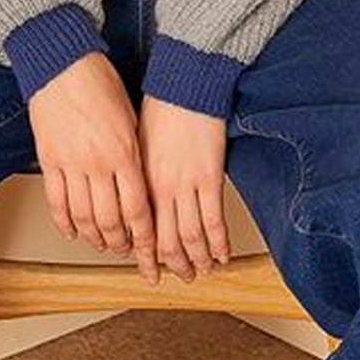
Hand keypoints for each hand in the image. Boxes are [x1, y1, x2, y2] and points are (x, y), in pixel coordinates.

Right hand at [26, 53, 160, 284]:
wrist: (62, 63)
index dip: (144, 236)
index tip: (149, 248)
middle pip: (110, 220)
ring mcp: (70, 164)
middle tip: (126, 250)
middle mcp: (97, 163)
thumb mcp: (131, 120)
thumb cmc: (99, 83)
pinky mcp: (48, 160)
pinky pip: (56, 202)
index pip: (137, 209)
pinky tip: (72, 231)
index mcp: (124, 152)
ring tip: (102, 244)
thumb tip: (141, 189)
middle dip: (120, 243)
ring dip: (94, 238)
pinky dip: (64, 223)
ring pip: (83, 217)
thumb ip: (135, 157)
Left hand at [136, 95, 232, 281]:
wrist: (185, 83)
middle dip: (170, 265)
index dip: (144, 254)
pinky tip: (221, 254)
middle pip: (163, 240)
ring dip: (195, 260)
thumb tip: (142, 195)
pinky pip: (213, 220)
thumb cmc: (162, 104)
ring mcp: (185, 185)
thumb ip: (140, 173)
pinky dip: (218, 243)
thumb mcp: (138, 141)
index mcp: (140, 178)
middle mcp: (160, 187)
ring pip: (188, 237)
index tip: (148, 268)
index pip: (140, 229)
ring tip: (201, 272)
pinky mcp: (210, 177)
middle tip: (176, 277)